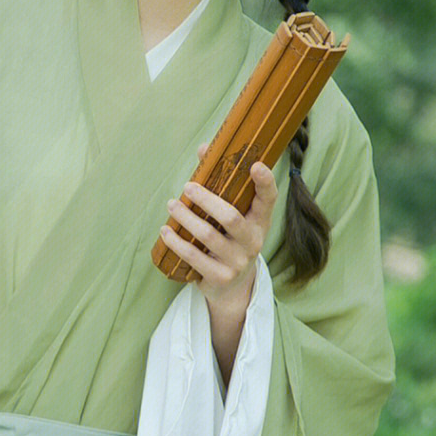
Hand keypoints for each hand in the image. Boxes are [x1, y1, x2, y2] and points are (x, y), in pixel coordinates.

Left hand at [159, 146, 277, 381]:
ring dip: (186, 218)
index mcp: (259, 221)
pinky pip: (194, 257)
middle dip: (206, 199)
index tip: (256, 164)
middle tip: (187, 186)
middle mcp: (253, 241)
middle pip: (230, 217)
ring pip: (208, 236)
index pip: (269, 199)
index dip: (265, 182)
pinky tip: (165, 231)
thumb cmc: (229, 238)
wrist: (233, 287)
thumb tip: (203, 149)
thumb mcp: (232, 215)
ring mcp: (237, 261)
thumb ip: (220, 184)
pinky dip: (177, 243)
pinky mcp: (219, 276)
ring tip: (172, 205)